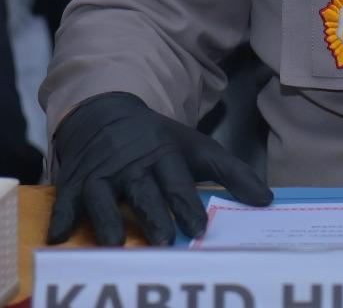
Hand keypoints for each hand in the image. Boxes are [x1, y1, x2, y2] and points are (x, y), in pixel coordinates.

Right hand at [48, 92, 272, 245]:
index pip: (177, 180)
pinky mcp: (74, 181)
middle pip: (143, 190)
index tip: (199, 228)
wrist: (106, 113)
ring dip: (107, 220)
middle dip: (154, 212)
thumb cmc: (158, 141)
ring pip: (102, 197)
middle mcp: (131, 165)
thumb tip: (267, 200)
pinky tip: (59, 236)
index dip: (188, 203)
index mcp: (163, 155)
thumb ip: (232, 174)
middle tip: (163, 238)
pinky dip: (61, 217)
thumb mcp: (197, 149)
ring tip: (115, 244)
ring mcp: (100, 173)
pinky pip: (66, 200)